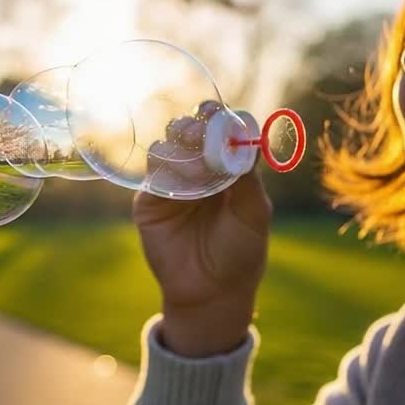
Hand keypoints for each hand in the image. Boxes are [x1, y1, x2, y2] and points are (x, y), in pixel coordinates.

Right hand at [133, 101, 272, 357]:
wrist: (211, 291)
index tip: (218, 113)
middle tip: (203, 131)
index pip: (218, 129)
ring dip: (182, 146)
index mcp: (226, 166)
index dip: (217, 116)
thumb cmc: (240, 252)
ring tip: (198, 169)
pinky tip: (184, 182)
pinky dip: (167, 168)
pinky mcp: (150, 199)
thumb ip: (247, 177)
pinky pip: (153, 172)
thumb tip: (243, 140)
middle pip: (189, 130)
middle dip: (195, 125)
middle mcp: (198, 169)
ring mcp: (172, 182)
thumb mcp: (254, 214)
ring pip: (168, 145)